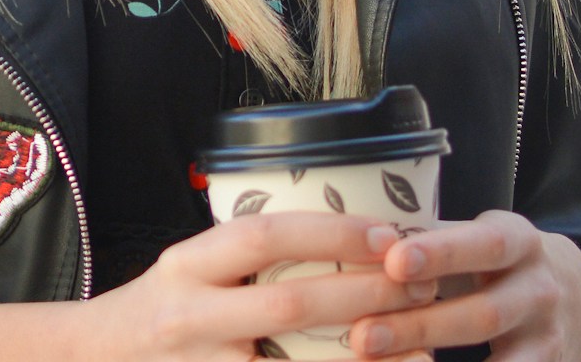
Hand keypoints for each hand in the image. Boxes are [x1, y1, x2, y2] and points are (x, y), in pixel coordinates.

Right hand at [76, 213, 438, 361]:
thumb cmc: (157, 312)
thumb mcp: (187, 271)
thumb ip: (245, 260)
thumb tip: (342, 239)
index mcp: (187, 265)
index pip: (264, 236)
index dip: (331, 232)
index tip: (387, 234)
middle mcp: (191, 316)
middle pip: (291, 303)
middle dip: (366, 294)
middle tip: (423, 288)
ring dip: (367, 359)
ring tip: (424, 350)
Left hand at [350, 211, 580, 360]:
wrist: (572, 294)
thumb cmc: (493, 261)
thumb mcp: (475, 237)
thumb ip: (428, 238)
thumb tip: (351, 242)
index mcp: (517, 240)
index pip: (483, 244)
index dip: (440, 253)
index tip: (393, 262)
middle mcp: (539, 289)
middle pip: (482, 314)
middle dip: (420, 327)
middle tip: (364, 335)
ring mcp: (547, 336)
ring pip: (497, 358)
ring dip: (432, 361)